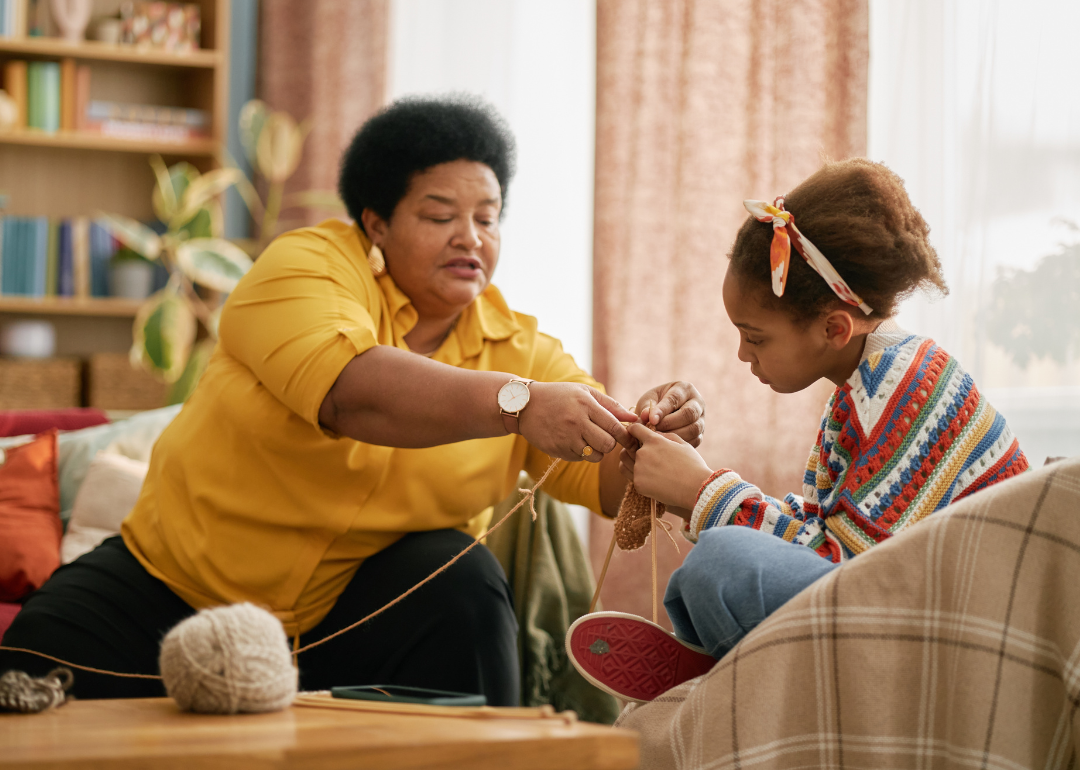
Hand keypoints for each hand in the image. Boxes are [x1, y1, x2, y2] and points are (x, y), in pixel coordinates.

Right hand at [518, 382, 636, 462]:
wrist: (525, 405)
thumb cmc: (559, 396)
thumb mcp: (584, 393)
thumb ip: (610, 405)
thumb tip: (634, 417)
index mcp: (586, 405)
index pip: (615, 427)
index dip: (625, 435)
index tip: (627, 437)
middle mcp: (576, 422)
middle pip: (608, 445)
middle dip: (610, 444)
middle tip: (605, 437)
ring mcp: (566, 437)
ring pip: (595, 455)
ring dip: (597, 451)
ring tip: (589, 440)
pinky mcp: (557, 450)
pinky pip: (579, 459)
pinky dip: (581, 454)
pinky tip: (574, 442)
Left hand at [619, 423, 712, 508]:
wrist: (696, 489)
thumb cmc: (692, 465)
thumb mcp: (682, 444)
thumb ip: (665, 435)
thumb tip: (654, 433)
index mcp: (653, 440)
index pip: (634, 429)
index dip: (634, 430)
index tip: (636, 434)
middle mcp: (643, 453)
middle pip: (628, 446)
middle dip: (634, 447)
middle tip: (646, 455)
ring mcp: (639, 469)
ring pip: (626, 460)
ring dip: (633, 460)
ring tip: (648, 467)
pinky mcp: (638, 484)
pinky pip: (630, 476)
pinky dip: (638, 476)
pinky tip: (651, 479)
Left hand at [634, 381, 704, 445]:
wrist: (662, 416)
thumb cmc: (654, 404)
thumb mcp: (648, 401)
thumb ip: (646, 407)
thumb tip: (645, 416)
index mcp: (684, 389)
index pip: (675, 398)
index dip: (663, 410)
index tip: (651, 420)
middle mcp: (697, 403)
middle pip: (689, 413)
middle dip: (670, 423)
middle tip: (654, 430)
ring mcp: (701, 419)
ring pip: (693, 428)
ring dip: (675, 435)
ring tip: (658, 438)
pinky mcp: (700, 434)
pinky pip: (694, 440)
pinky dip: (680, 444)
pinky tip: (666, 445)